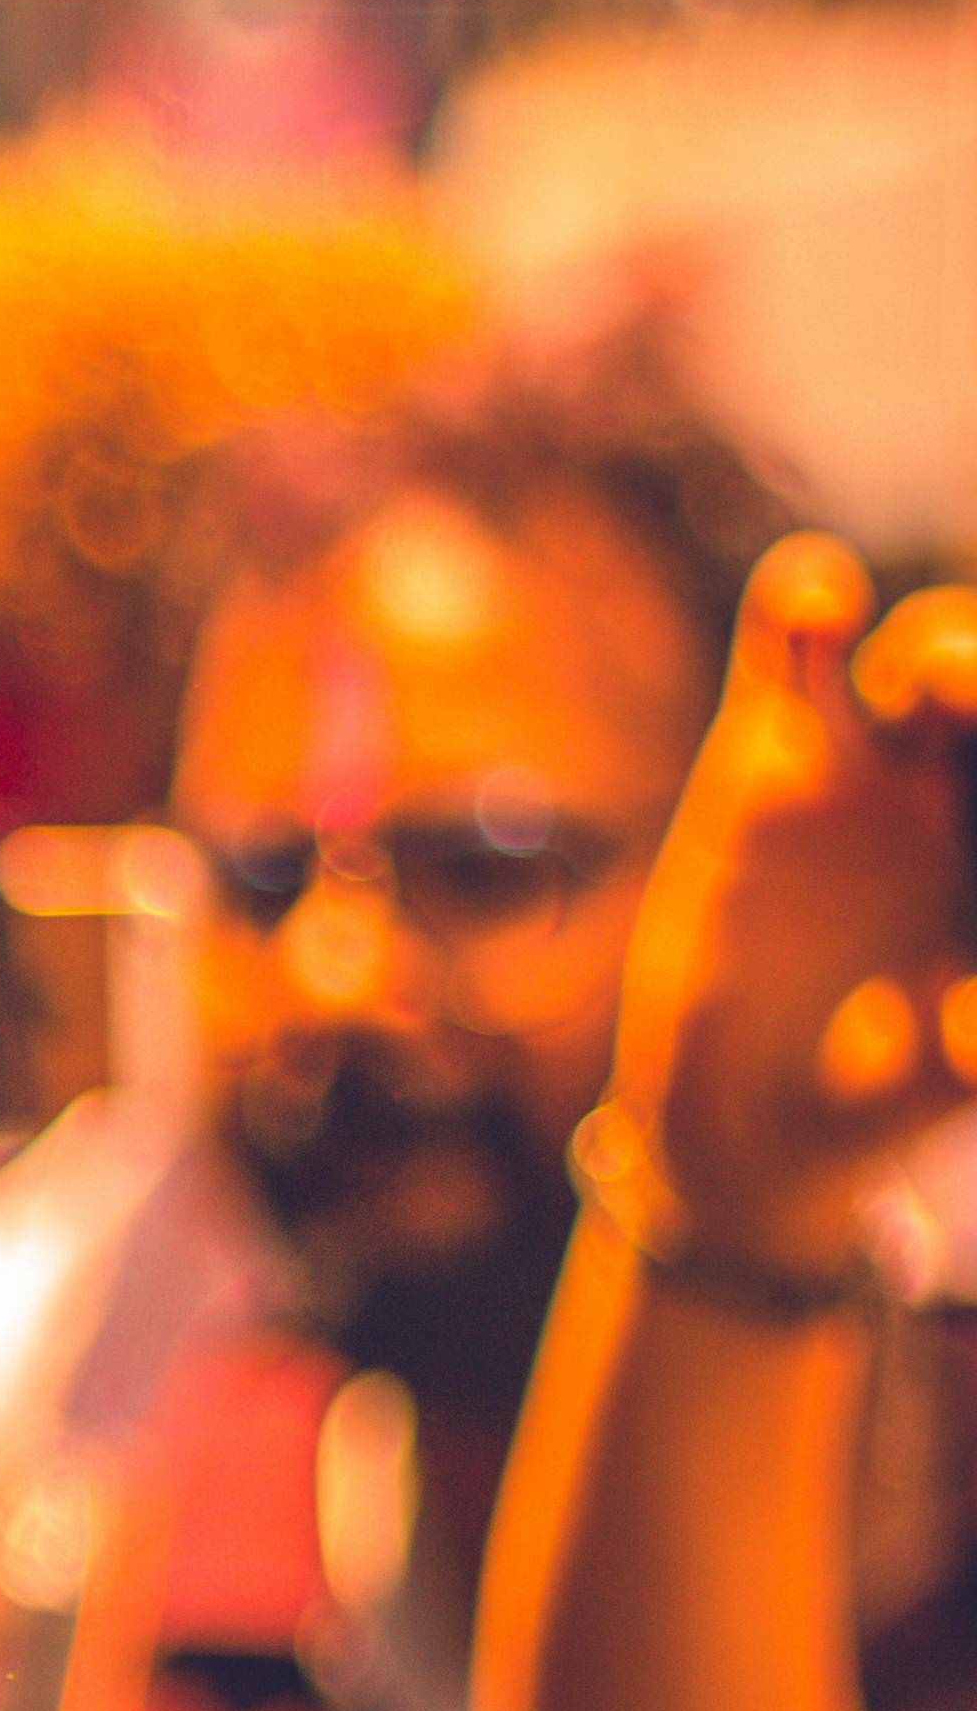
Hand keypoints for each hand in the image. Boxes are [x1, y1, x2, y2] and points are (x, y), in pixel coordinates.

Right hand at [614, 533, 976, 1281]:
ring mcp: (873, 760)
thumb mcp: (958, 1070)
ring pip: (926, 648)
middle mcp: (965, 787)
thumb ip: (971, 1036)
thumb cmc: (884, 1096)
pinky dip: (804, 601)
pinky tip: (822, 595)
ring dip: (949, 642)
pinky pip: (792, 648)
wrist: (755, 1115)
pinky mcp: (767, 745)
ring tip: (941, 678)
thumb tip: (973, 1019)